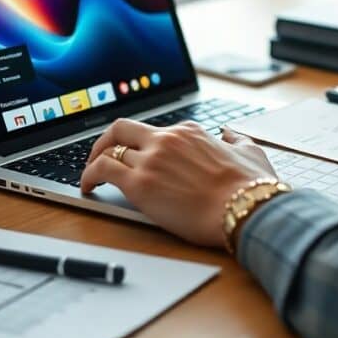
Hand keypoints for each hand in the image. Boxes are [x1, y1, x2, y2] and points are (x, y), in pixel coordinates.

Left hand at [80, 120, 275, 247]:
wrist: (246, 209)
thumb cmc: (251, 188)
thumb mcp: (251, 151)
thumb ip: (236, 139)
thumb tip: (229, 134)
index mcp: (190, 132)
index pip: (157, 132)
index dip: (144, 145)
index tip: (139, 157)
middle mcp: (168, 139)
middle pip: (123, 128)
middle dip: (106, 140)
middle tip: (101, 155)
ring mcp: (152, 159)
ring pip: (108, 149)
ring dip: (94, 160)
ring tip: (90, 176)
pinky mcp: (139, 184)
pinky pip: (101, 170)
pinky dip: (88, 176)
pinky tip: (87, 187)